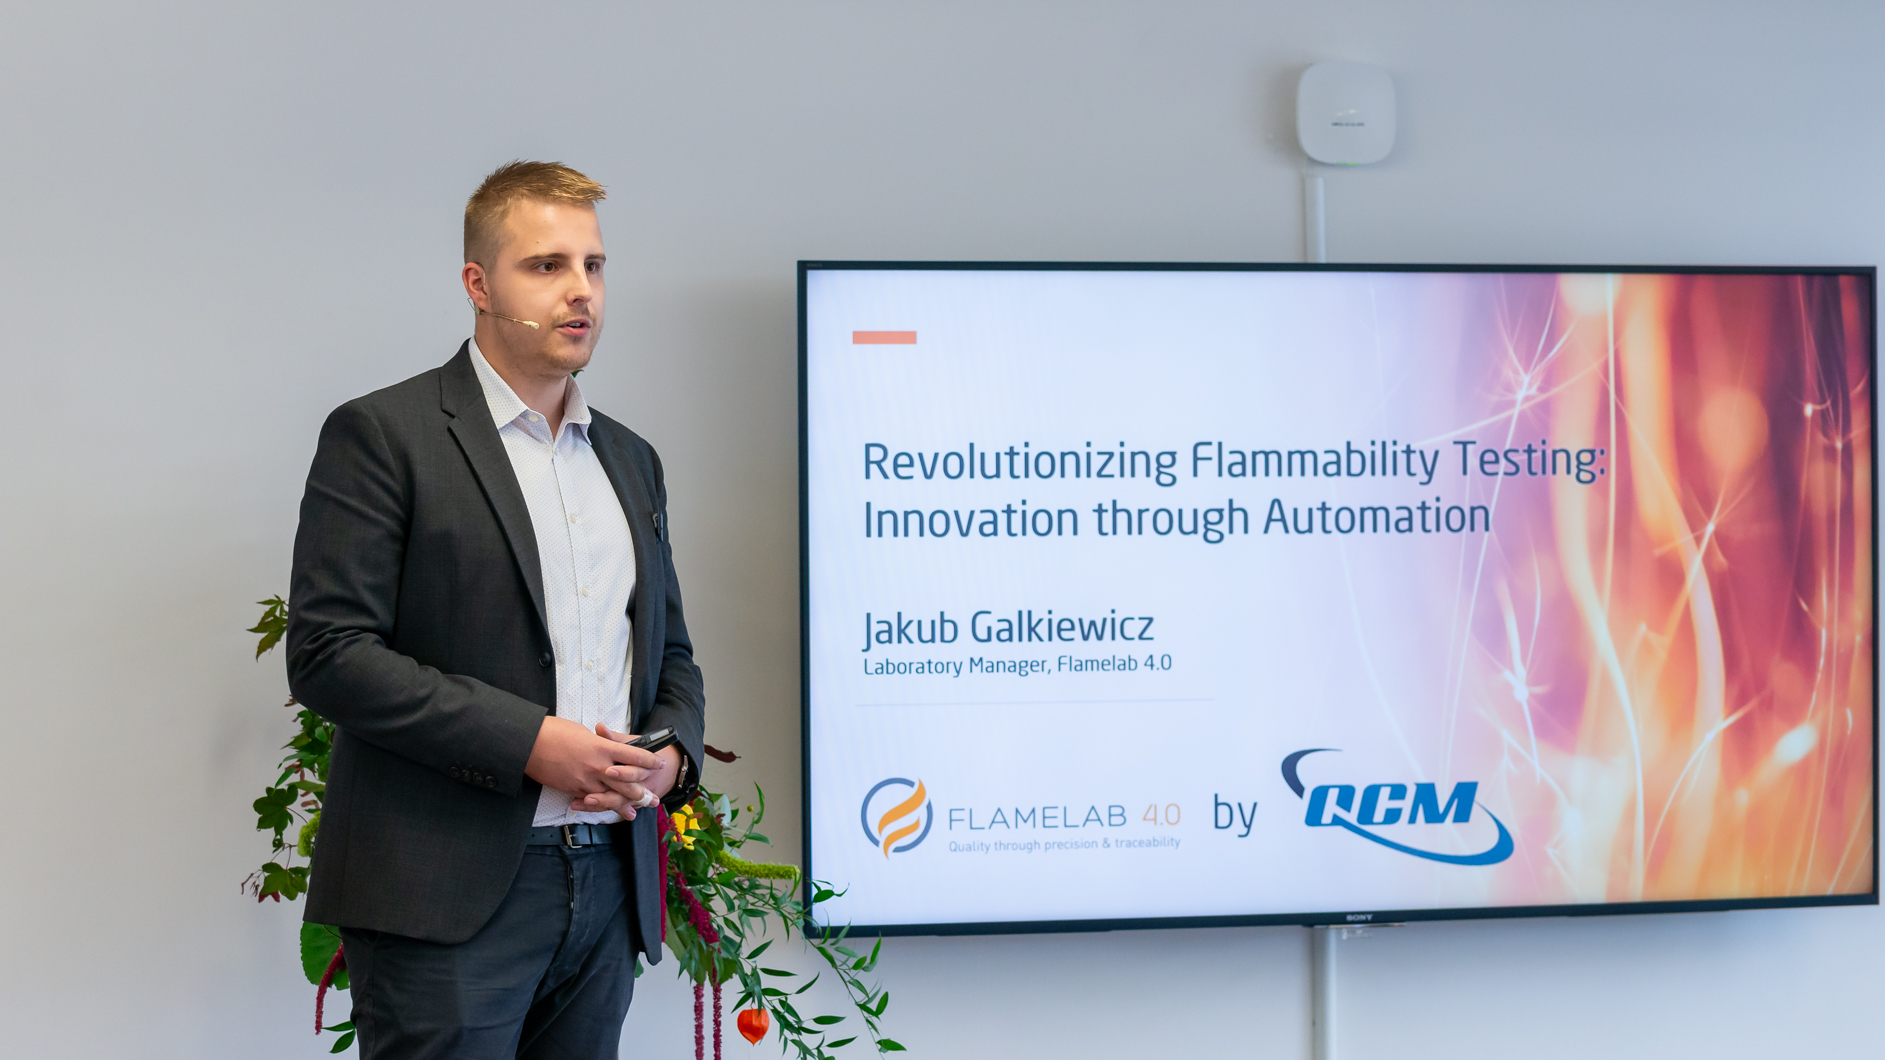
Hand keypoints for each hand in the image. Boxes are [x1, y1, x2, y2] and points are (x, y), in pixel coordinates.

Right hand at [524, 716, 662, 816]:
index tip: (659, 764)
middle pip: (628, 783)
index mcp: (603, 747)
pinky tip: (608, 812)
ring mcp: (586, 780)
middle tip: (654, 799)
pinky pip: (591, 800)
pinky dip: (601, 807)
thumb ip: (599, 743)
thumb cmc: (555, 731)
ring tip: (635, 812)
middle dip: (642, 792)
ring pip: (611, 797)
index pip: (634, 755)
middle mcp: (598, 766)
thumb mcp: (583, 733)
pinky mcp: (573, 789)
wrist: (530, 744)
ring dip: (625, 805)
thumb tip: (606, 746)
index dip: (649, 761)